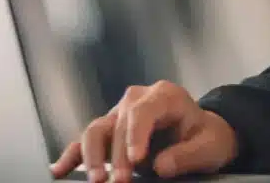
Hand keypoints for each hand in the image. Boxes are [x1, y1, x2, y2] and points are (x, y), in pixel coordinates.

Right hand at [49, 80, 239, 181]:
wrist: (200, 135)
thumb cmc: (206, 137)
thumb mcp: (210, 146)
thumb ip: (188, 154)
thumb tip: (161, 165)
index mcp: (165, 96)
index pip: (144, 111)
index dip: (136, 134)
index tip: (136, 159)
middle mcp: (138, 101)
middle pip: (118, 124)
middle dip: (117, 156)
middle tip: (121, 182)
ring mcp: (120, 115)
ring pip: (96, 129)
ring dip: (92, 156)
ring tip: (97, 180)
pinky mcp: (109, 131)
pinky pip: (85, 142)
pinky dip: (72, 156)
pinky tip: (59, 170)